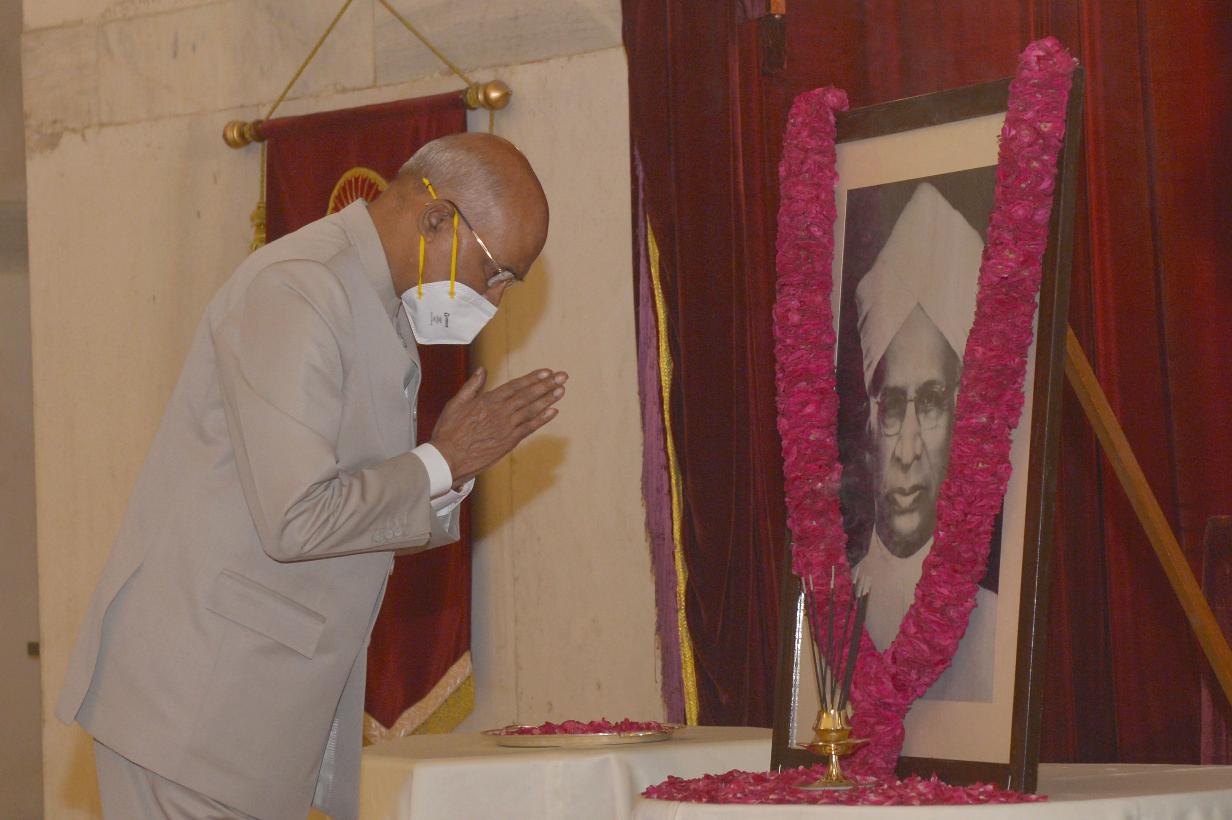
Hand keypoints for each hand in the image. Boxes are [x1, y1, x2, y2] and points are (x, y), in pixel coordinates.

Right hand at [430, 367, 566, 483]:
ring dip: (548, 399)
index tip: (547, 372)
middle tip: (563, 376)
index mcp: (488, 400)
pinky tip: (553, 411)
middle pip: (528, 395)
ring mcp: (506, 428)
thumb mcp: (456, 403)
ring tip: (561, 390)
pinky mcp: (508, 442)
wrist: (448, 458)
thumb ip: (472, 386)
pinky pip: (529, 428)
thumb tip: (483, 370)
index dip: (533, 378)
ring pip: (531, 410)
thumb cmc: (449, 431)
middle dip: (547, 385)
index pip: (515, 386)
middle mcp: (500, 412)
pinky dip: (542, 419)